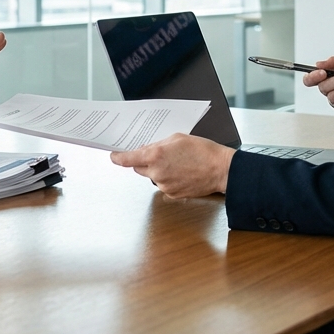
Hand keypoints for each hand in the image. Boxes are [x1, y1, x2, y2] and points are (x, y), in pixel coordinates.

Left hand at [110, 133, 235, 198]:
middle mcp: (157, 172)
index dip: (118, 158)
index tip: (114, 156)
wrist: (220, 170)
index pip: (127, 159)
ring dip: (158, 170)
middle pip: (138, 168)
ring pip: (152, 177)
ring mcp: (164, 185)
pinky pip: (163, 185)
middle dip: (144, 161)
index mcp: (156, 155)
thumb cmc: (203, 151)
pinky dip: (168, 179)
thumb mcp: (177, 138)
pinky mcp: (172, 194)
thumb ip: (158, 144)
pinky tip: (181, 172)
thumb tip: (146, 149)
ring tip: (177, 163)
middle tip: (159, 154)